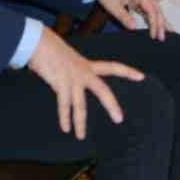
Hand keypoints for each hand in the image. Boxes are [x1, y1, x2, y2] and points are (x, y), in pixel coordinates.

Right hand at [26, 27, 143, 139]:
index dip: (127, 72)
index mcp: (88, 65)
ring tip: (81, 137)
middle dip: (111, 106)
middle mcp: (84, 72)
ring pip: (80, 105)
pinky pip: (64, 105)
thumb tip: (70, 79)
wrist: (38, 42)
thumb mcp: (68, 59)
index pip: (113, 67)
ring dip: (80, 122)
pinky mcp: (60, 84)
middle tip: (119, 119)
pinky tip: (66, 128)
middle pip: (103, 91)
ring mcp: (73, 79)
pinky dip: (64, 118)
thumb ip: (73, 70)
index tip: (141, 77)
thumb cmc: (50, 49)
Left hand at [87, 0, 166, 39]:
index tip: (153, 36)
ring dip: (159, 20)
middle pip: (157, 10)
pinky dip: (152, 16)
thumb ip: (124, 17)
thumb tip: (134, 28)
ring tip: (167, 32)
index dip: (154, 25)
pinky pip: (148, 7)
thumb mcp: (112, 5)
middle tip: (164, 38)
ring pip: (154, 9)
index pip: (152, 11)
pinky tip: (154, 24)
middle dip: (162, 24)